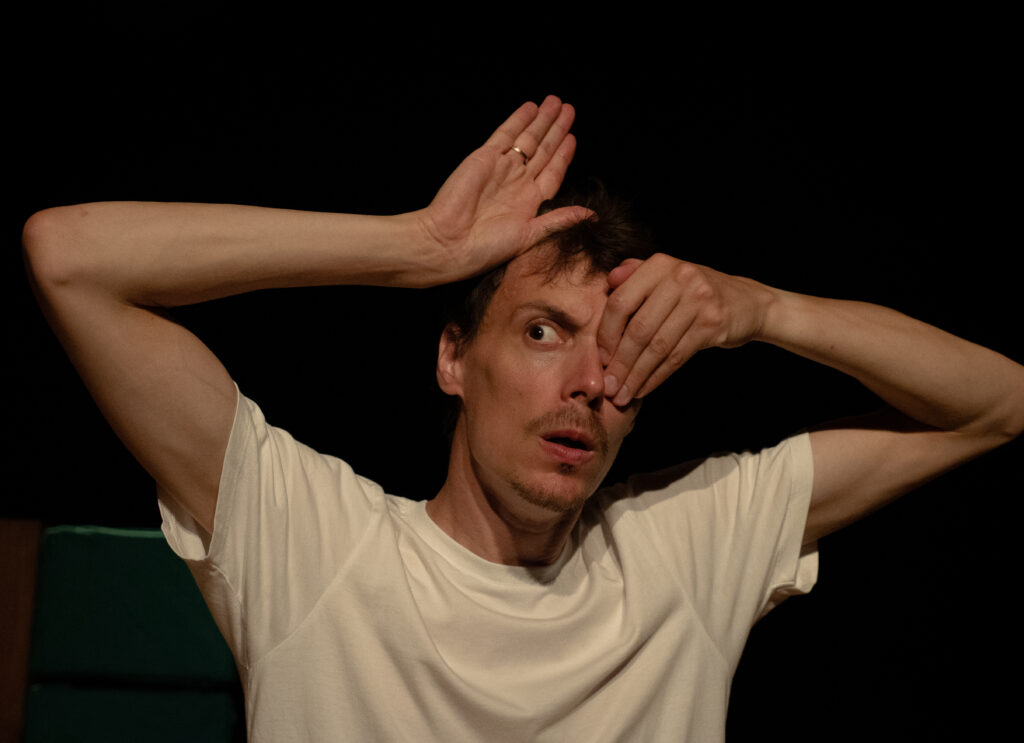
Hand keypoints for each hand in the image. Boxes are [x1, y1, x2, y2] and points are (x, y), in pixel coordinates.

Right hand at [417, 95, 591, 282]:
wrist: (448, 243)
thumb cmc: (486, 248)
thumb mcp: (530, 236)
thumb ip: (559, 220)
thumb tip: (592, 215)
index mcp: (529, 203)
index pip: (552, 172)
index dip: (563, 155)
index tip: (573, 139)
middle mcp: (516, 183)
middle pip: (543, 150)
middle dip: (556, 130)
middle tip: (569, 110)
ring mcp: (501, 169)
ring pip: (528, 138)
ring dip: (542, 121)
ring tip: (556, 103)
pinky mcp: (485, 157)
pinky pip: (505, 134)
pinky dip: (519, 120)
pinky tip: (531, 108)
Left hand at [597, 254, 772, 404]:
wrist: (747, 302)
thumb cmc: (696, 293)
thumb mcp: (668, 276)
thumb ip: (636, 275)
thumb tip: (608, 281)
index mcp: (659, 264)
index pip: (621, 301)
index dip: (607, 334)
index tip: (599, 358)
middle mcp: (679, 278)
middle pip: (638, 328)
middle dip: (620, 362)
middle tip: (608, 386)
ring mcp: (699, 300)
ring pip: (657, 346)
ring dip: (636, 375)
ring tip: (622, 395)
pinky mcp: (713, 323)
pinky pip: (677, 356)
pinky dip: (657, 376)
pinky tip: (644, 389)